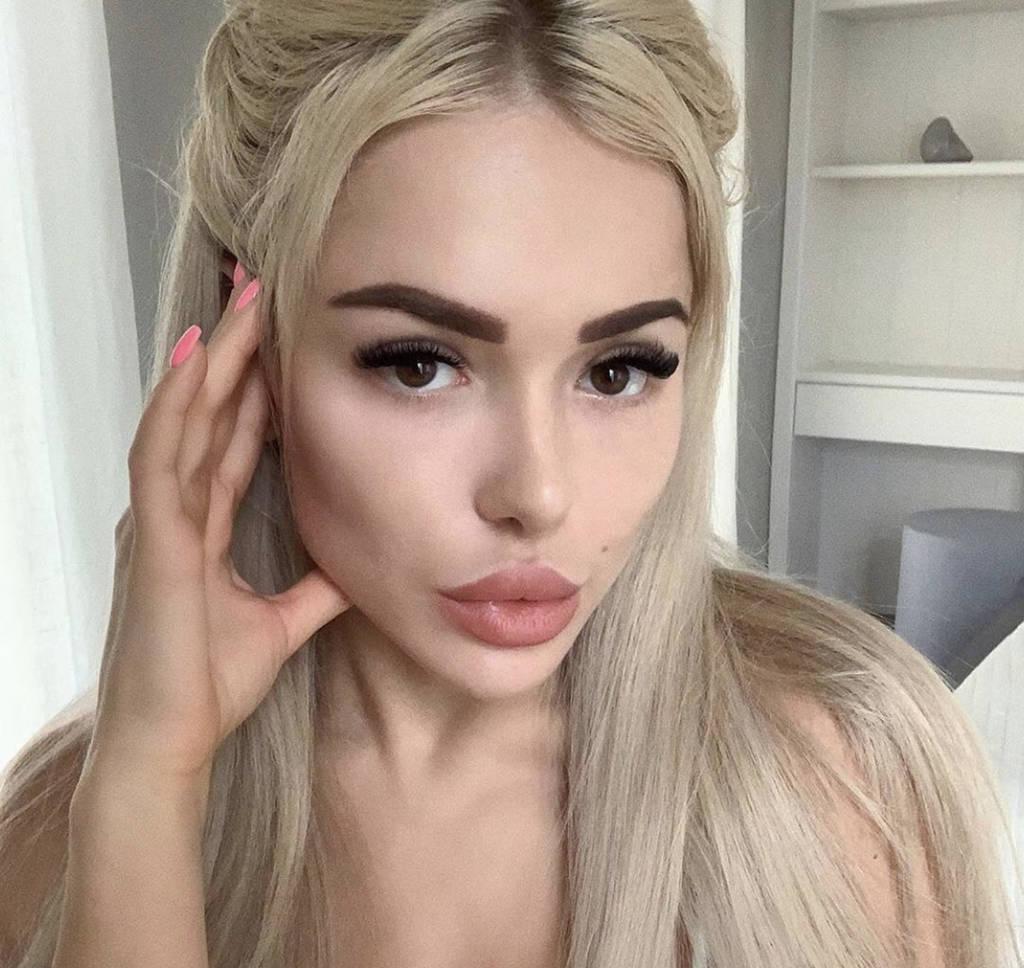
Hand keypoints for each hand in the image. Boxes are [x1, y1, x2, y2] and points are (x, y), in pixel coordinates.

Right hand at [84, 260, 350, 786]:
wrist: (172, 741)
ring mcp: (158, 518)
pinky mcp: (152, 536)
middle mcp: (175, 510)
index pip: (228, 440)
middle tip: (261, 293)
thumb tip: (359, 568)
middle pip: (206, 415)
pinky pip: (162, 453)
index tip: (282, 343)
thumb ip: (314, 590)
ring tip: (240, 303)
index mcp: (201, 526)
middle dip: (234, 354)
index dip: (252, 390)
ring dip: (213, 360)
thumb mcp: (279, 623)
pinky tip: (201, 357)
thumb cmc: (209, 684)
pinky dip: (179, 403)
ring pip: (183, 418)